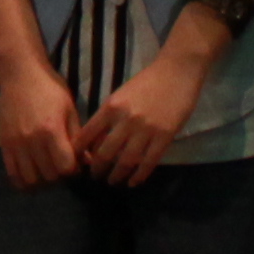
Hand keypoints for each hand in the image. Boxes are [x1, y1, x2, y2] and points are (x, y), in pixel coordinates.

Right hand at [0, 61, 84, 189]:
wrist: (20, 73)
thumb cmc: (50, 88)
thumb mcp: (70, 109)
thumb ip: (77, 137)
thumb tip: (88, 162)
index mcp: (51, 130)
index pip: (65, 167)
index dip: (74, 169)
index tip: (75, 162)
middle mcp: (32, 140)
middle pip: (49, 176)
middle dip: (59, 175)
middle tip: (61, 165)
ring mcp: (16, 144)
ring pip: (30, 179)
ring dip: (42, 180)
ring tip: (46, 170)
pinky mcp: (4, 144)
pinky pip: (12, 174)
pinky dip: (23, 180)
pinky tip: (31, 173)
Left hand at [78, 43, 217, 183]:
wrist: (176, 71)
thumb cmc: (147, 82)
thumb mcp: (121, 95)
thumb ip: (108, 115)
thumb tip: (95, 139)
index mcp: (111, 107)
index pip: (88, 135)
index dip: (80, 152)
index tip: (77, 162)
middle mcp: (125, 120)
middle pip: (105, 153)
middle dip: (97, 169)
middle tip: (95, 177)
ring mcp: (146, 129)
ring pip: (126, 161)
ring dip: (117, 175)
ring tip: (112, 181)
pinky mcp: (164, 136)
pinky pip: (149, 162)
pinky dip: (139, 176)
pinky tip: (134, 182)